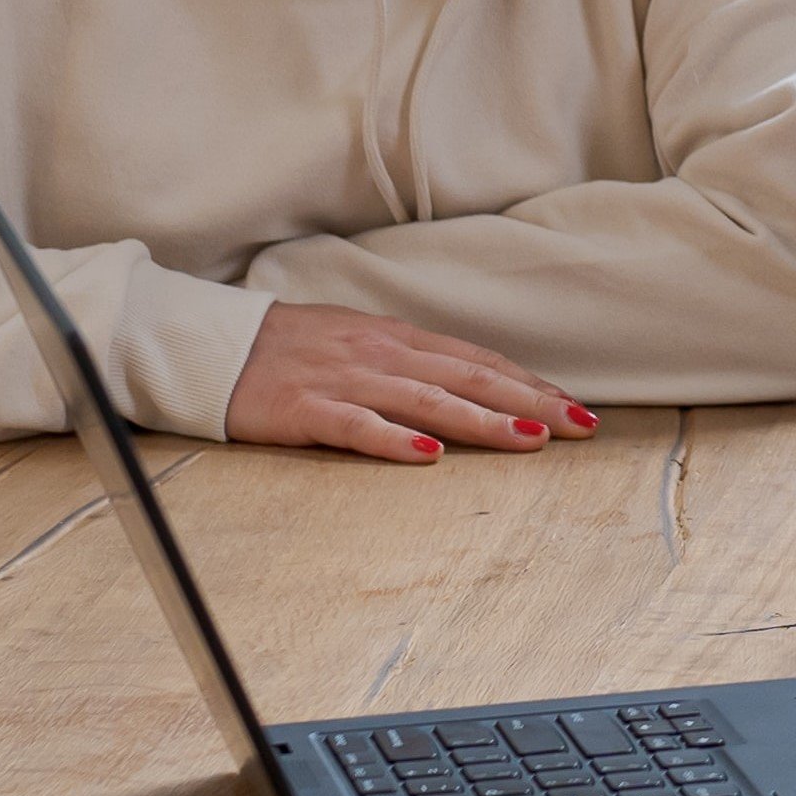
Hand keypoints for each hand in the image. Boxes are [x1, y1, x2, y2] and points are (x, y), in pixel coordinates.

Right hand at [226, 303, 592, 463]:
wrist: (215, 344)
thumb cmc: (290, 347)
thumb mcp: (359, 342)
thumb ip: (409, 361)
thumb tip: (466, 382)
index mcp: (397, 339)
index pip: (477, 361)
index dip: (528, 383)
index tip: (574, 406)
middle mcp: (381, 355)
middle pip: (469, 378)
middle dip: (530, 402)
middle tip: (581, 426)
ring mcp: (346, 380)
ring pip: (428, 401)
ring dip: (483, 420)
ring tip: (530, 439)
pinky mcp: (307, 409)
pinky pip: (358, 426)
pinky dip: (395, 440)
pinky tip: (430, 456)